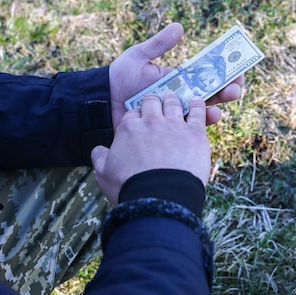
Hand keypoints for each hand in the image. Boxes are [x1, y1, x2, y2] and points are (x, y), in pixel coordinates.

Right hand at [91, 93, 210, 204]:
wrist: (158, 198)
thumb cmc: (129, 187)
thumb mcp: (103, 173)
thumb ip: (100, 157)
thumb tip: (98, 150)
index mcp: (129, 128)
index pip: (132, 114)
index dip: (136, 116)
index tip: (139, 121)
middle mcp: (151, 122)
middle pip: (152, 102)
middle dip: (153, 102)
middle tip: (157, 105)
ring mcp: (174, 125)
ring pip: (173, 103)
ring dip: (173, 99)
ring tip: (175, 98)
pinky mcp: (194, 133)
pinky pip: (198, 113)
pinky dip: (198, 106)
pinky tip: (197, 102)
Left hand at [109, 22, 243, 128]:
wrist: (102, 102)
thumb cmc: (120, 79)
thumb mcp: (138, 57)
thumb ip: (158, 44)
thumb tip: (179, 26)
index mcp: (179, 80)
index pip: (207, 76)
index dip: (224, 73)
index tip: (237, 69)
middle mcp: (181, 97)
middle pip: (211, 94)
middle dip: (228, 90)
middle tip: (236, 87)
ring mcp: (175, 114)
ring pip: (203, 112)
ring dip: (218, 106)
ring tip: (226, 99)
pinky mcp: (168, 130)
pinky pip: (188, 128)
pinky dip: (202, 123)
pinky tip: (209, 116)